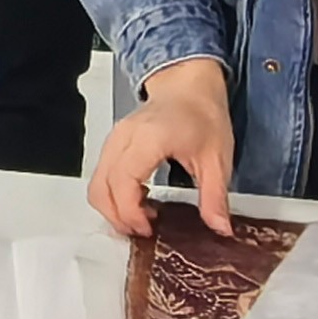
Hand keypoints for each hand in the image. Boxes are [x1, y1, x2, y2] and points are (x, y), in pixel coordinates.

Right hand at [93, 57, 235, 239]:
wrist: (188, 86)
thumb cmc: (202, 115)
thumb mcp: (217, 159)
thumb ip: (215, 197)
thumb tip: (220, 229)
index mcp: (150, 138)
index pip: (123, 181)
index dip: (130, 212)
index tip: (149, 229)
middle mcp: (124, 138)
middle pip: (101, 187)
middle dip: (118, 217)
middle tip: (144, 232)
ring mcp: (114, 139)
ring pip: (96, 184)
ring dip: (113, 208)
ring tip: (142, 219)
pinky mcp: (112, 144)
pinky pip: (101, 176)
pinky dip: (113, 196)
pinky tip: (139, 201)